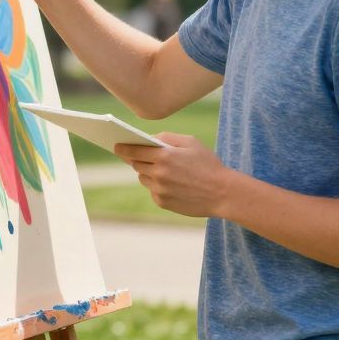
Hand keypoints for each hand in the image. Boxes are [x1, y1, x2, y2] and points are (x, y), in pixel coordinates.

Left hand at [113, 133, 232, 217]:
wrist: (222, 193)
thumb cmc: (209, 164)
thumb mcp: (192, 143)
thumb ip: (168, 137)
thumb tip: (149, 138)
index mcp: (165, 156)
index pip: (135, 151)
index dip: (123, 148)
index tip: (116, 146)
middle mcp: (158, 173)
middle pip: (137, 164)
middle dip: (137, 159)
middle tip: (138, 156)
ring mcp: (159, 190)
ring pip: (143, 178)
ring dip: (148, 172)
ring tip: (162, 170)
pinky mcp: (162, 202)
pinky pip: (153, 191)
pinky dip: (158, 186)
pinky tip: (173, 184)